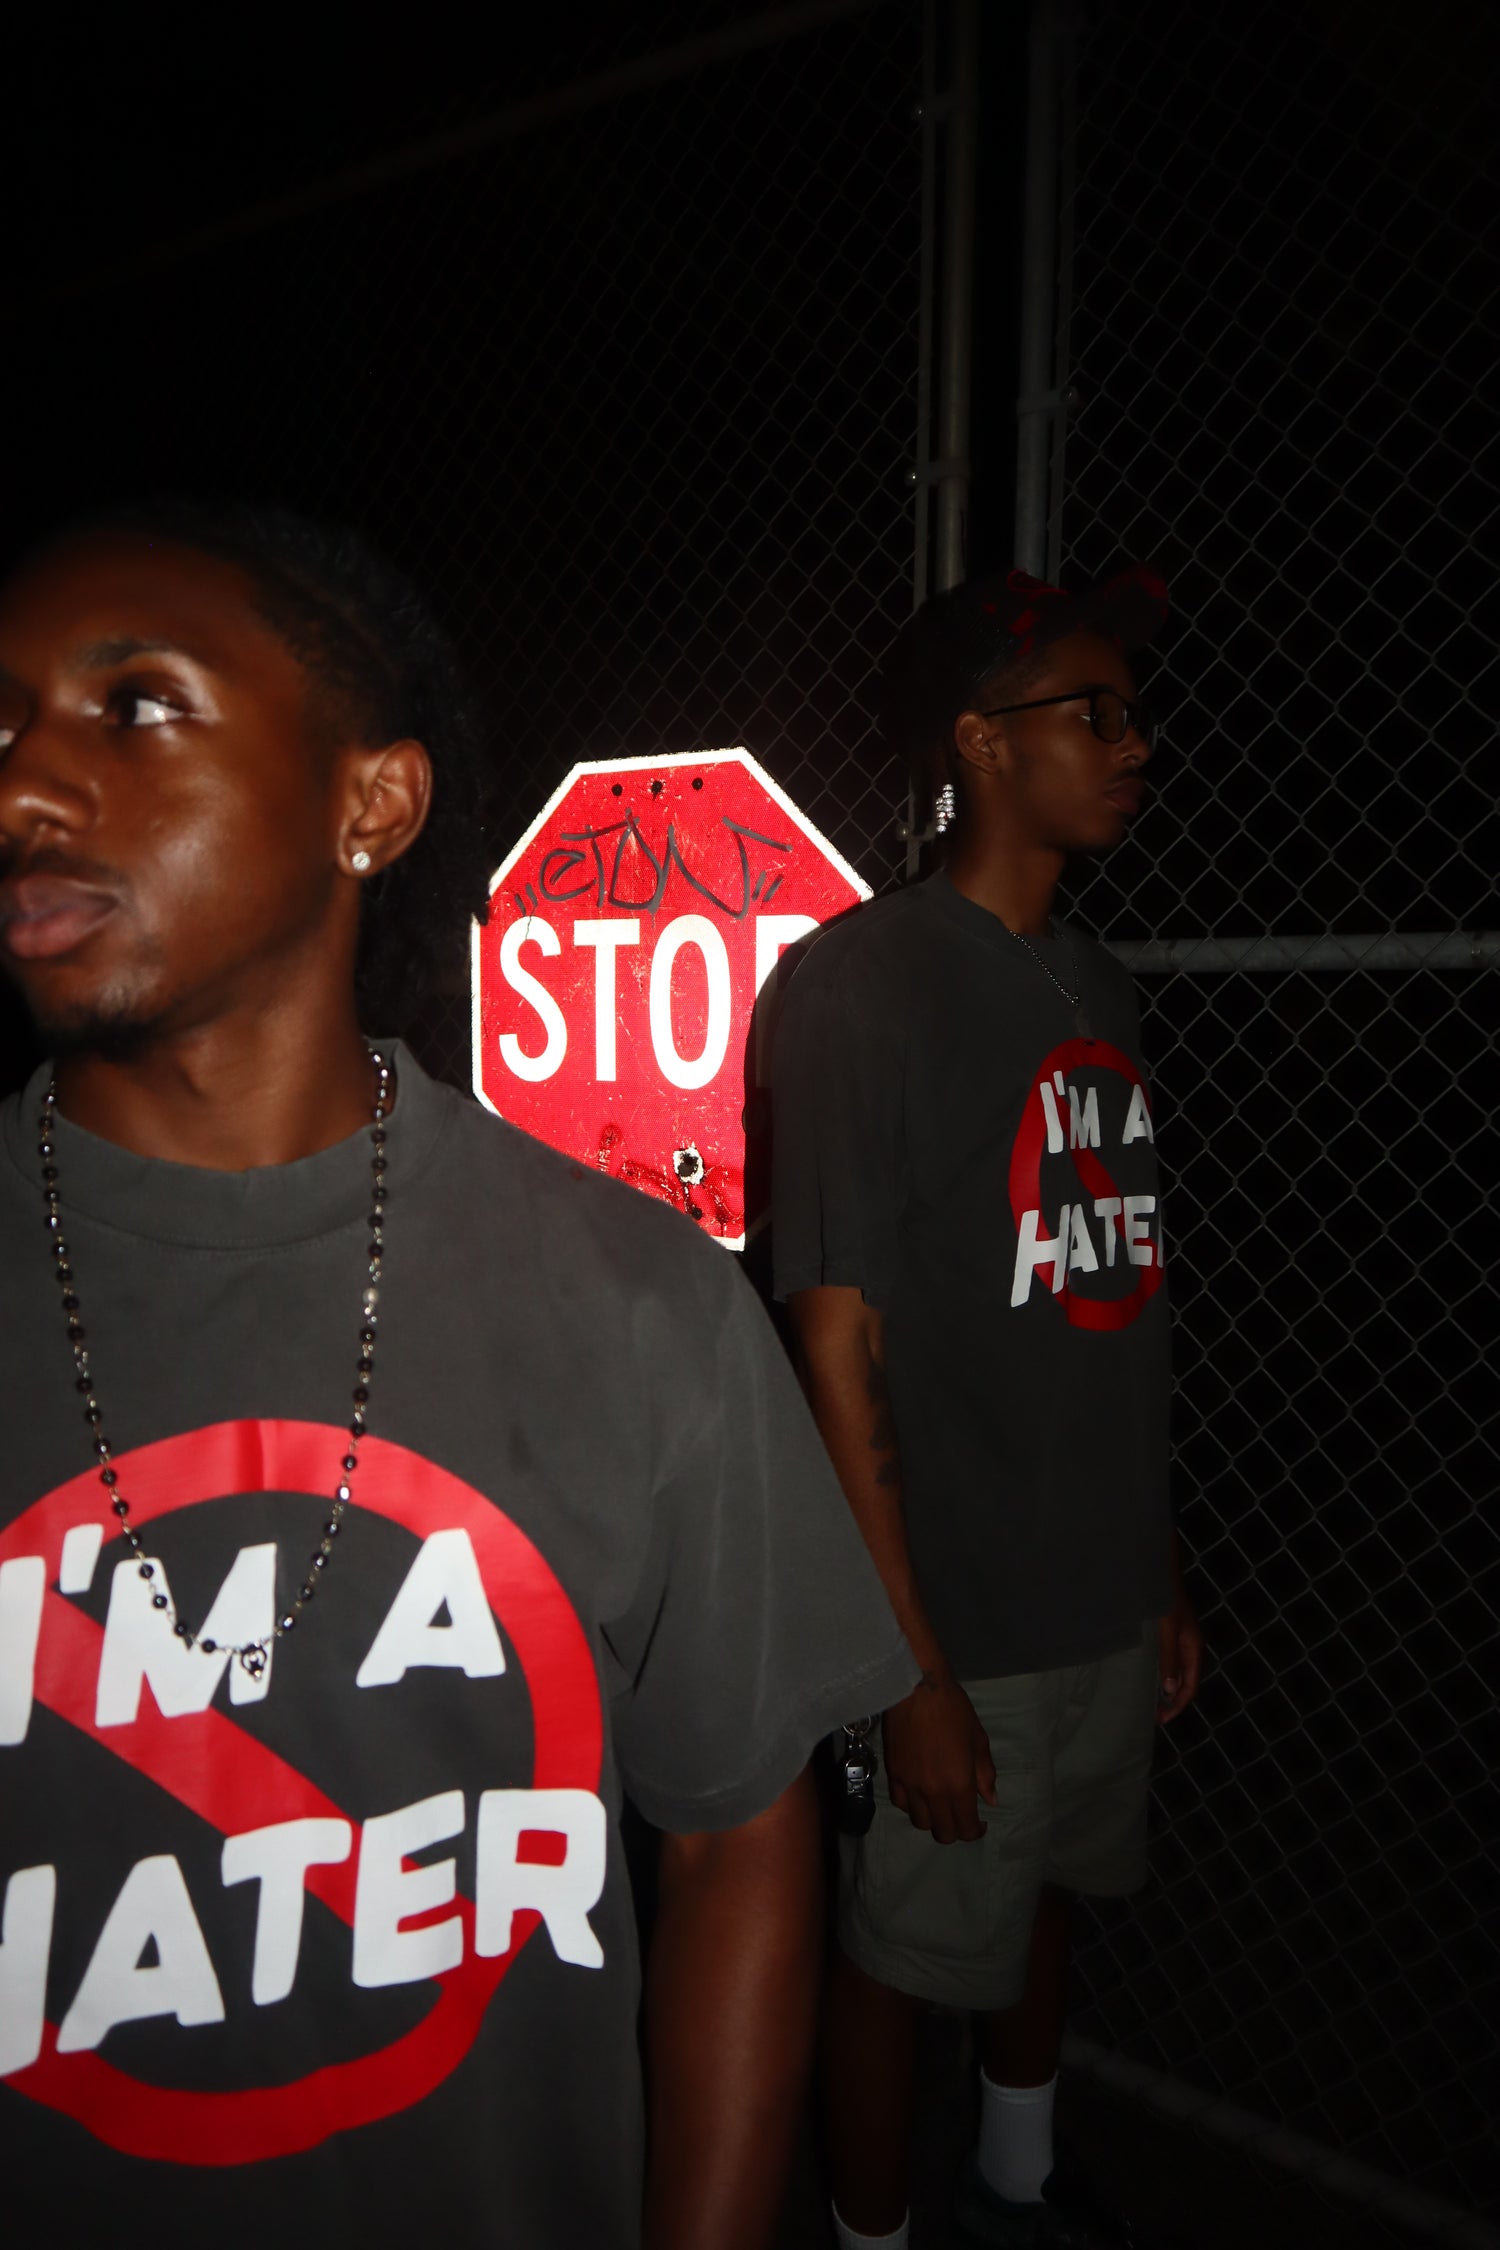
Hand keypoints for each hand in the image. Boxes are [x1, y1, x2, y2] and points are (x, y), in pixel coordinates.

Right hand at [882, 1673, 996, 1842]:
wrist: (917, 1688)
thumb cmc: (954, 1710)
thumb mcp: (979, 1740)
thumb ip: (985, 1774)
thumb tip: (990, 1800)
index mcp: (959, 1785)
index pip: (966, 1829)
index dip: (976, 1831)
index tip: (981, 1823)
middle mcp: (933, 1793)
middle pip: (943, 1833)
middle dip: (956, 1830)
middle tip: (962, 1815)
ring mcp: (909, 1786)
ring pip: (920, 1823)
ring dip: (933, 1819)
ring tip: (940, 1805)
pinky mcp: (892, 1774)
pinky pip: (901, 1803)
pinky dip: (912, 1805)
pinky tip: (919, 1792)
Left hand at [1157, 1591, 1202, 1722]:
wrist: (1160, 1574)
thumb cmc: (1164, 1602)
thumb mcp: (1166, 1632)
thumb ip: (1168, 1659)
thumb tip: (1169, 1690)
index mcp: (1193, 1650)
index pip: (1189, 1687)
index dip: (1176, 1705)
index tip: (1161, 1719)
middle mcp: (1190, 1648)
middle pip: (1185, 1682)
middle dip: (1171, 1701)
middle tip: (1153, 1716)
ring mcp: (1182, 1640)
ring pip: (1177, 1673)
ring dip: (1166, 1689)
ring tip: (1150, 1702)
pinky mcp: (1172, 1634)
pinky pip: (1171, 1661)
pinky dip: (1162, 1674)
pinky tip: (1149, 1676)